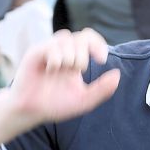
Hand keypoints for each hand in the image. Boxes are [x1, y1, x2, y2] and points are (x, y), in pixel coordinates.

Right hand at [6, 28, 120, 126]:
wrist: (32, 112)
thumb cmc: (56, 105)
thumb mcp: (85, 100)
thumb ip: (103, 89)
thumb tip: (117, 74)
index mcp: (75, 59)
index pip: (90, 39)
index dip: (98, 44)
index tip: (102, 59)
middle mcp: (63, 52)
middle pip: (81, 37)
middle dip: (84, 54)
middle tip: (79, 69)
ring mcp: (48, 51)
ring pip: (66, 38)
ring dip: (71, 55)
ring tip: (66, 69)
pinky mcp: (35, 54)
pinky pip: (50, 46)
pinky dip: (57, 56)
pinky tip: (53, 69)